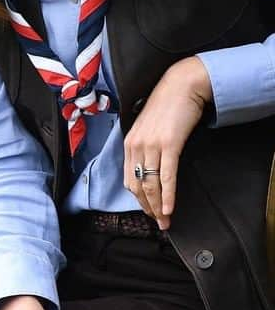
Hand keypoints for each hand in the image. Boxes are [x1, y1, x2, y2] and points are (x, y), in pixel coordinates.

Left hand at [123, 57, 211, 230]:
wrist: (181, 86)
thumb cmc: (167, 107)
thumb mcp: (149, 129)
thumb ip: (146, 148)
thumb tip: (150, 169)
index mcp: (129, 144)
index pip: (128, 180)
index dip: (138, 199)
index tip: (148, 212)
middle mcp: (135, 146)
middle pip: (138, 186)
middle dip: (148, 207)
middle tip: (158, 223)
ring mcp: (150, 145)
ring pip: (150, 184)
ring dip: (158, 206)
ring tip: (165, 221)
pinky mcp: (168, 144)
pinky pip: (166, 175)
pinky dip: (167, 194)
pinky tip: (169, 208)